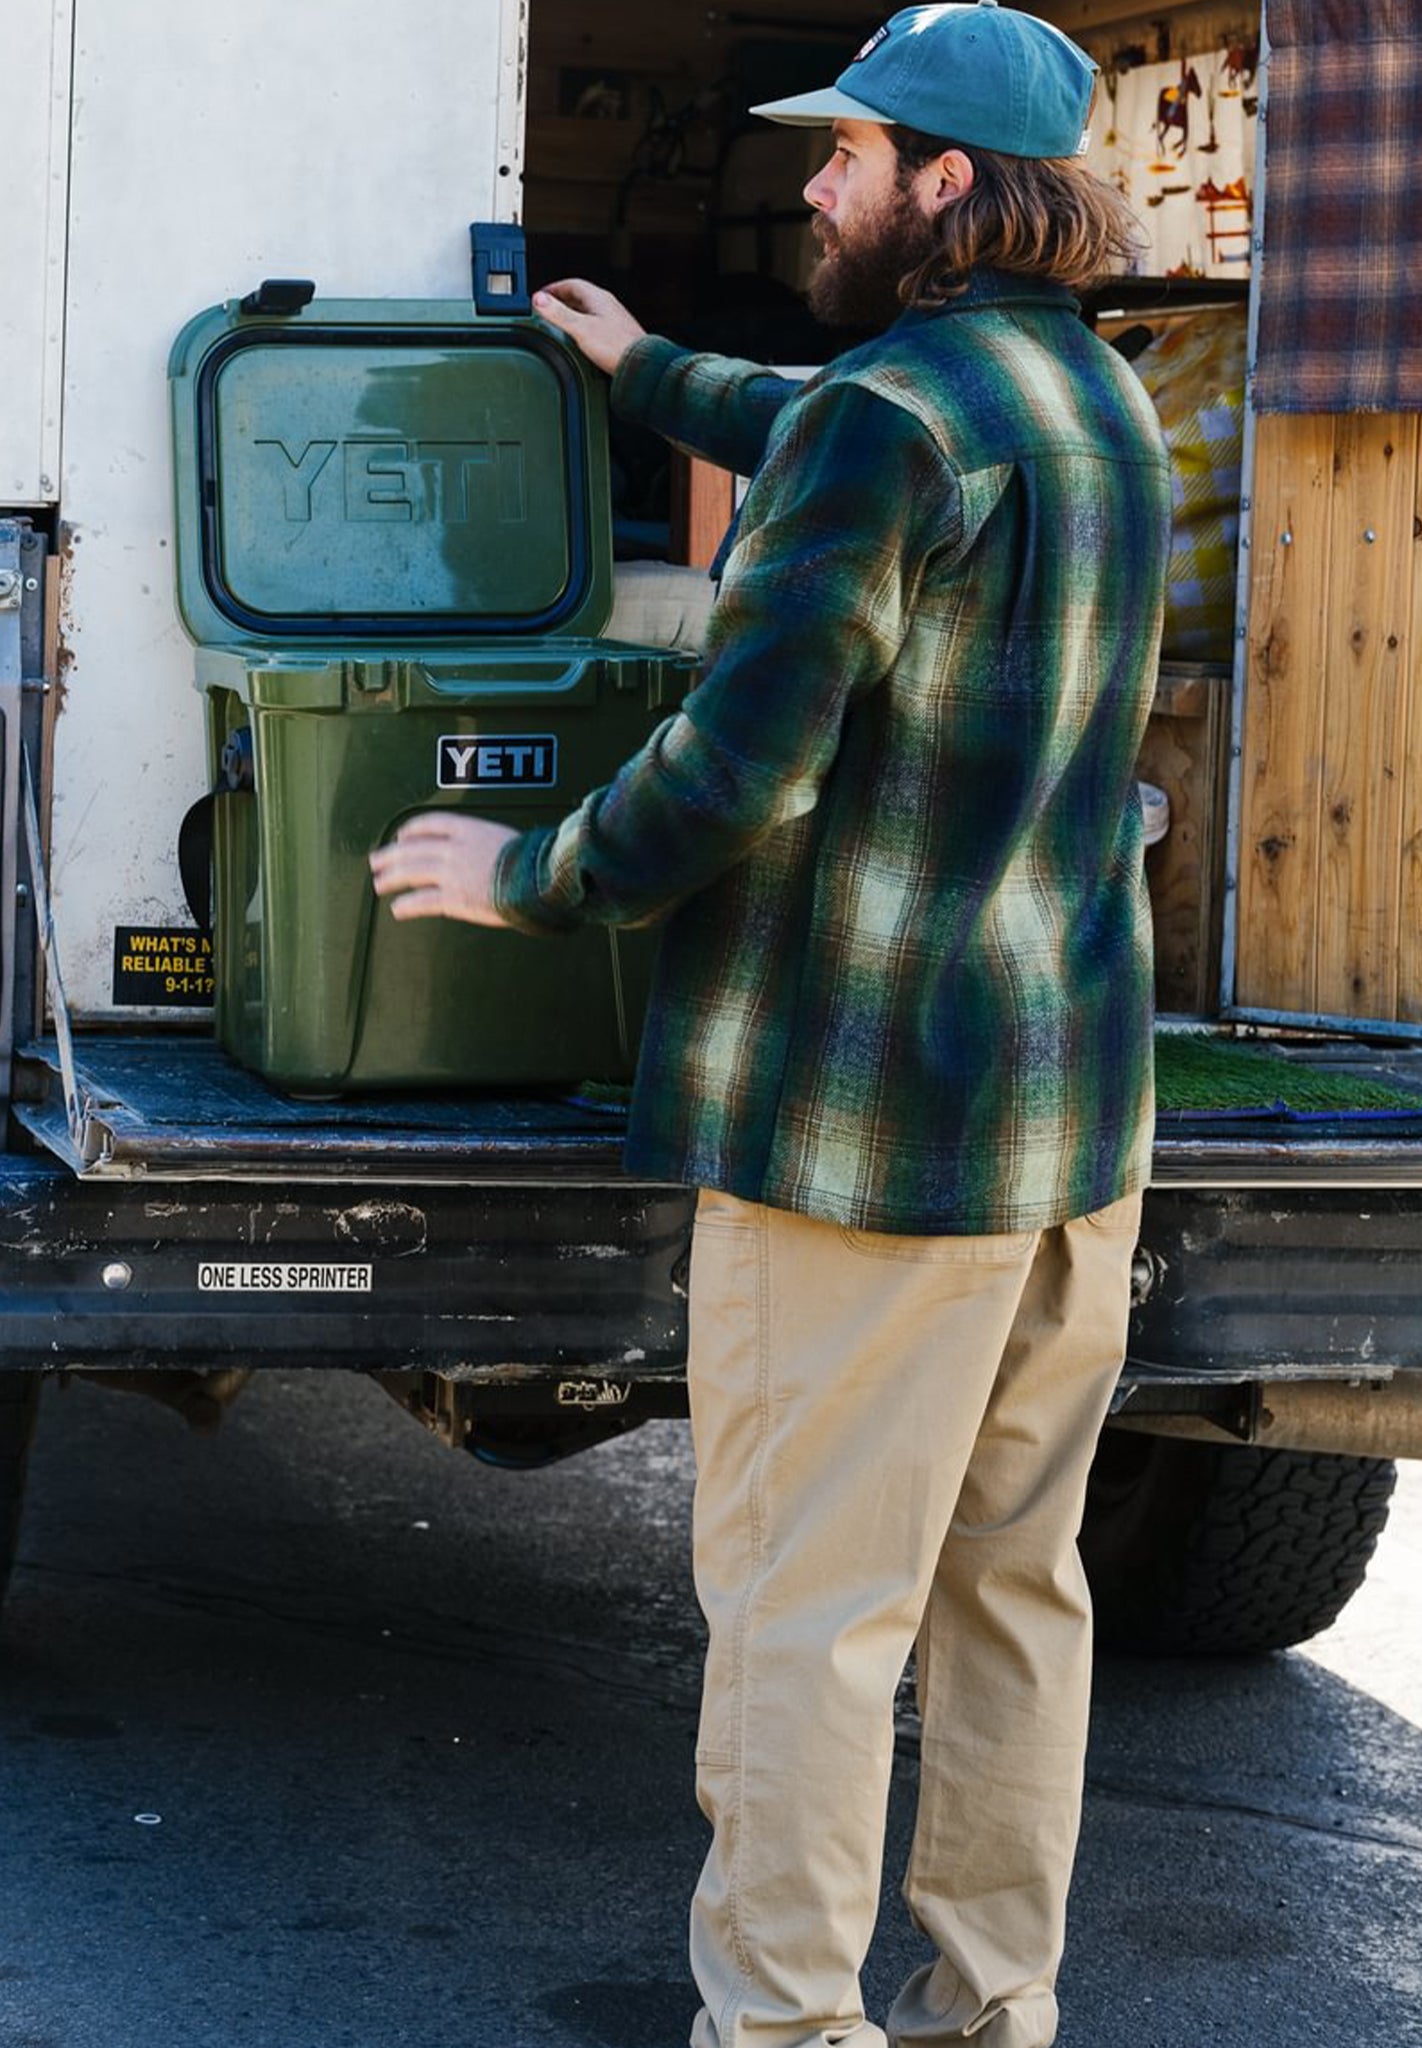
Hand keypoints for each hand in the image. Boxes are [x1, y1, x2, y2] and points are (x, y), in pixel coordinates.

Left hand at [369, 813, 518, 927]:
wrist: (539, 880)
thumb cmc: (532, 862)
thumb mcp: (508, 839)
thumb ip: (486, 844)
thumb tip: (482, 854)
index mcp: (468, 829)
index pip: (428, 824)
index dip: (410, 830)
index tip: (402, 837)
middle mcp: (454, 848)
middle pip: (411, 848)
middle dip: (390, 855)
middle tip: (377, 861)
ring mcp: (451, 873)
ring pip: (410, 872)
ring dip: (391, 878)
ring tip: (380, 884)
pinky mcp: (453, 898)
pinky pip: (421, 901)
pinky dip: (407, 905)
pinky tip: (398, 909)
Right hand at [532, 278, 646, 376]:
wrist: (640, 366)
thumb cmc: (617, 347)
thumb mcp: (580, 328)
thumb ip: (558, 313)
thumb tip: (539, 300)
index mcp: (599, 298)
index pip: (572, 283)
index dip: (554, 288)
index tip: (541, 295)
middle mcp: (608, 306)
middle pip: (580, 297)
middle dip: (561, 301)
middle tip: (548, 309)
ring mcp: (614, 320)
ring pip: (588, 311)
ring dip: (572, 315)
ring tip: (560, 324)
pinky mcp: (617, 336)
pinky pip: (595, 326)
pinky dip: (583, 328)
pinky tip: (579, 340)